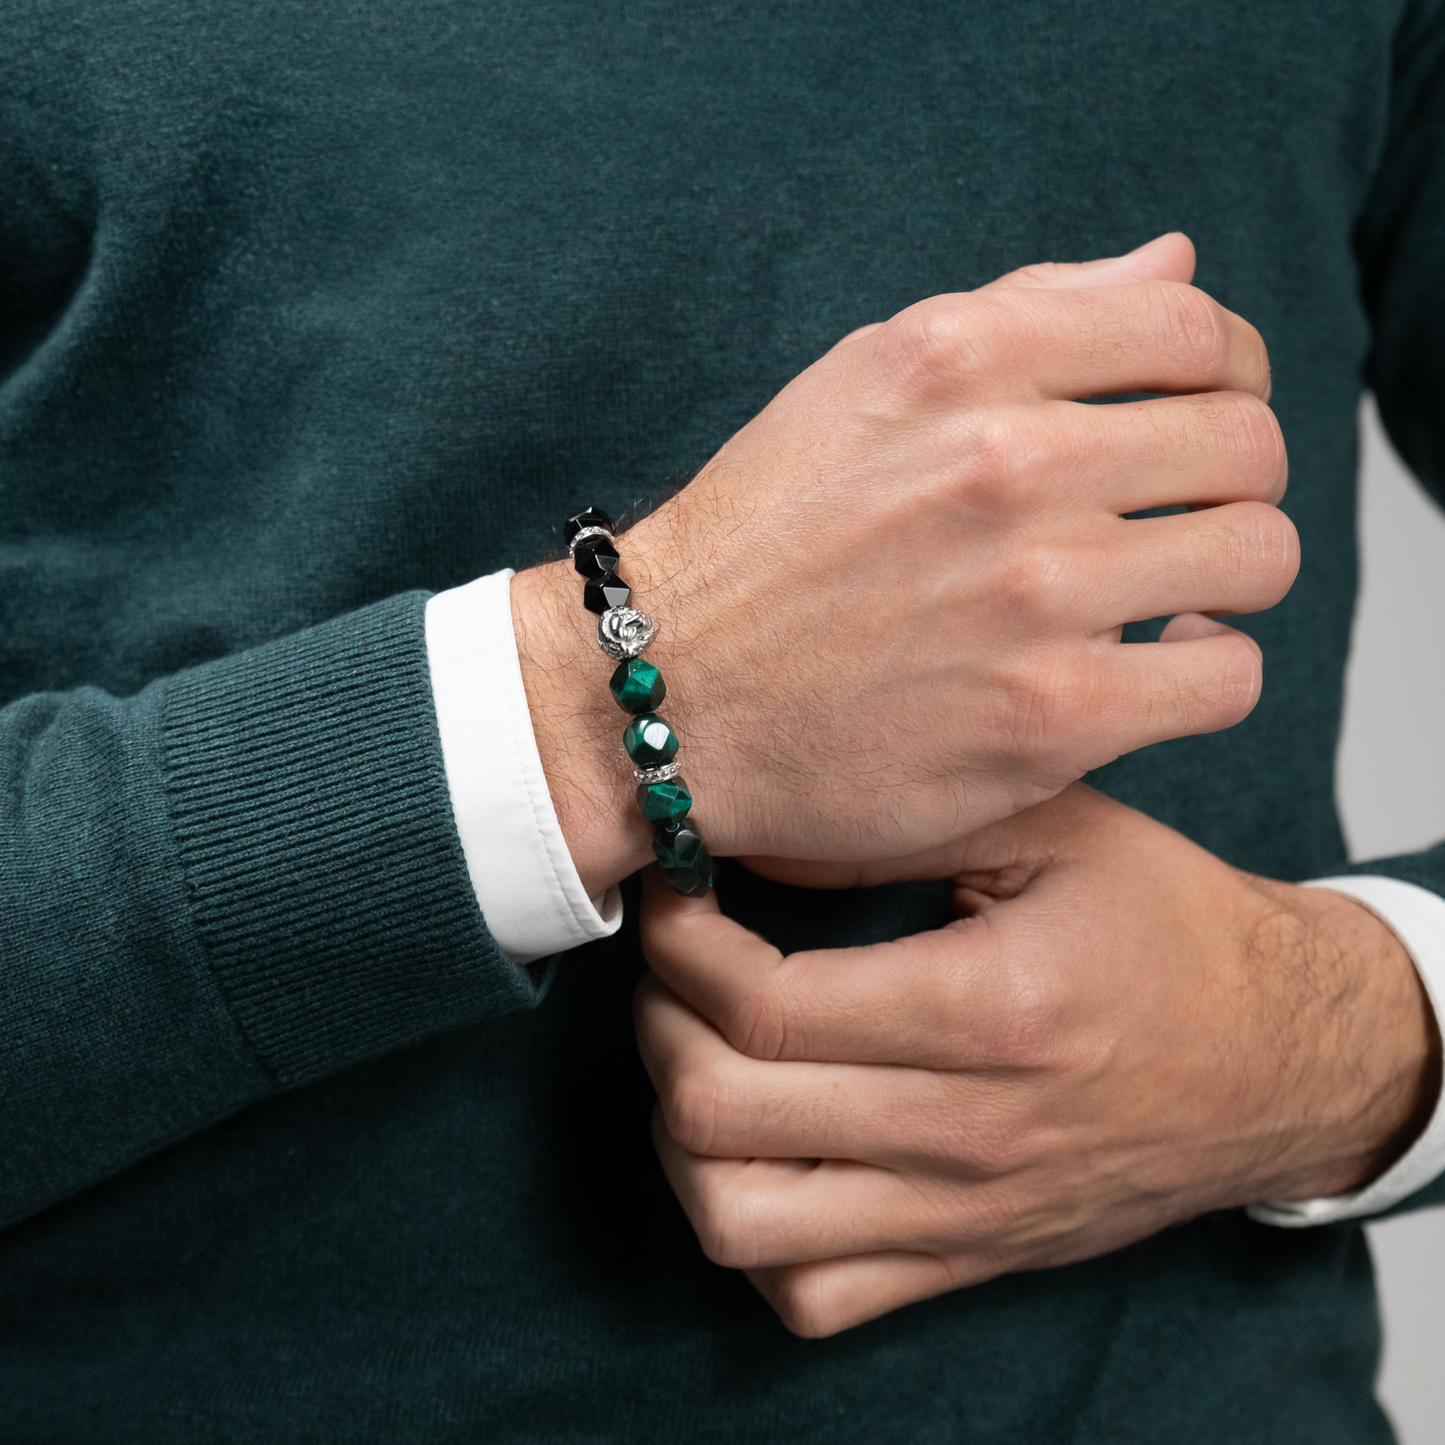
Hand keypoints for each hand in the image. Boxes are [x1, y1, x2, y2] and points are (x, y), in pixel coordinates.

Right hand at [512, 234, 1296, 895]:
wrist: (669, 695)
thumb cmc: (760, 543)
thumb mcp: (863, 382)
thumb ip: (1025, 311)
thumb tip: (1173, 268)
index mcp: (962, 362)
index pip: (1197, 332)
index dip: (1220, 378)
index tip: (1190, 422)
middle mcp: (1006, 466)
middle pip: (1245, 442)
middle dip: (1227, 480)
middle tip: (1176, 517)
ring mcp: (1034, 598)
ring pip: (1256, 555)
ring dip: (1225, 574)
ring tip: (1166, 593)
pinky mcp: (1050, 719)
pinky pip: (1225, 675)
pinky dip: (1203, 670)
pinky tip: (1149, 666)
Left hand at [634, 786, 1438, 1336]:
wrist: (1279, 1056)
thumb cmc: (1166, 925)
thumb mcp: (1055, 826)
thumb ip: (900, 825)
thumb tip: (755, 834)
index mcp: (991, 1009)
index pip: (765, 1005)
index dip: (683, 945)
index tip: (680, 896)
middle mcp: (967, 1132)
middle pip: (722, 1114)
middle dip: (659, 1024)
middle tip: (676, 966)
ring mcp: (961, 1215)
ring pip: (740, 1225)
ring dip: (683, 1135)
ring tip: (702, 1054)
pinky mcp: (964, 1262)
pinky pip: (809, 1296)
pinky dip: (753, 1230)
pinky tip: (765, 1145)